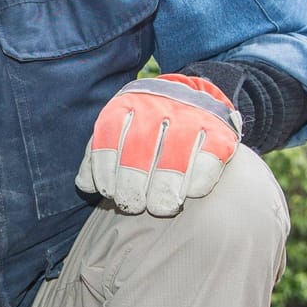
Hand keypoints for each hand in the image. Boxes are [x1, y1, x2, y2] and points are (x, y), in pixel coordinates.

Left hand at [74, 74, 240, 216]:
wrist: (195, 98)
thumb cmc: (147, 125)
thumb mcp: (119, 128)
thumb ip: (101, 154)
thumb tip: (86, 186)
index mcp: (127, 104)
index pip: (108, 136)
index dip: (106, 169)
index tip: (109, 192)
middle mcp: (158, 106)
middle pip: (140, 148)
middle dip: (133, 185)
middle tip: (133, 205)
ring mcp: (191, 117)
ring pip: (174, 156)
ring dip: (164, 189)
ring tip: (160, 208)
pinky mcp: (220, 133)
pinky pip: (208, 162)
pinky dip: (197, 183)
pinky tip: (188, 194)